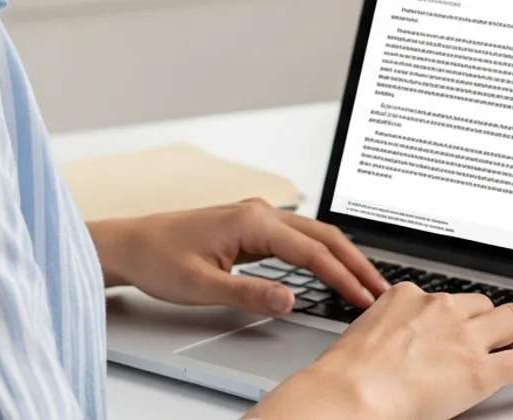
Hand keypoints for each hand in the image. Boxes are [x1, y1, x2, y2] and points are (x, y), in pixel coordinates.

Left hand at [88, 198, 388, 315]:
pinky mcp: (253, 226)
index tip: (364, 298)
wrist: (131, 243)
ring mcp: (258, 216)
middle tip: (381, 291)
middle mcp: (261, 213)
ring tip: (365, 283)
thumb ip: (250, 293)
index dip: (343, 277)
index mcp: (254, 222)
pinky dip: (322, 254)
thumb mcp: (203, 286)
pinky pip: (299, 238)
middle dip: (356, 263)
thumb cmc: (159, 260)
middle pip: (324, 236)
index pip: (312, 251)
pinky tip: (331, 269)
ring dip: (342, 257)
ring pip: (314, 234)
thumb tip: (290, 301)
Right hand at [248, 283, 512, 419]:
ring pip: (509, 321)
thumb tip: (388, 339)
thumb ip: (386, 328)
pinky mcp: (480, 369)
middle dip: (493, 317)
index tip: (460, 319)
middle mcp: (440, 308)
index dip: (456, 312)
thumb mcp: (364, 334)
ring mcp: (463, 337)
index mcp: (407, 297)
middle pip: (481, 304)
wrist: (350, 394)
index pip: (442, 297)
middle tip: (502, 330)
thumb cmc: (346, 374)